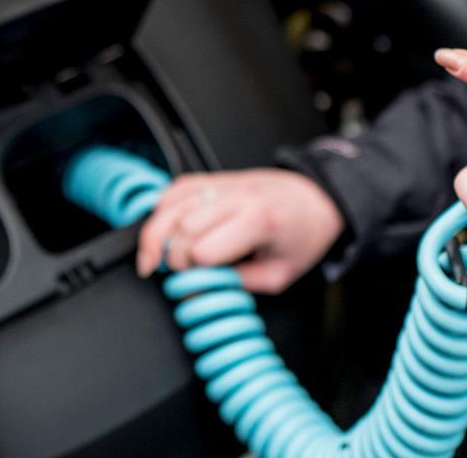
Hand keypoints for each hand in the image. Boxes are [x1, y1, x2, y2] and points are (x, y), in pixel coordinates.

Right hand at [134, 169, 343, 292]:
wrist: (315, 199)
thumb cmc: (301, 236)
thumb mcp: (279, 275)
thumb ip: (238, 284)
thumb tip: (199, 290)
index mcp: (258, 220)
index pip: (202, 249)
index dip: (191, 272)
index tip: (194, 284)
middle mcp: (236, 196)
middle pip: (180, 228)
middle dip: (171, 257)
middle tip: (178, 275)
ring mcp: (222, 183)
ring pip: (170, 206)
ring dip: (155, 236)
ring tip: (152, 260)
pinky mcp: (212, 177)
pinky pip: (175, 189)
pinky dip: (161, 210)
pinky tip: (160, 230)